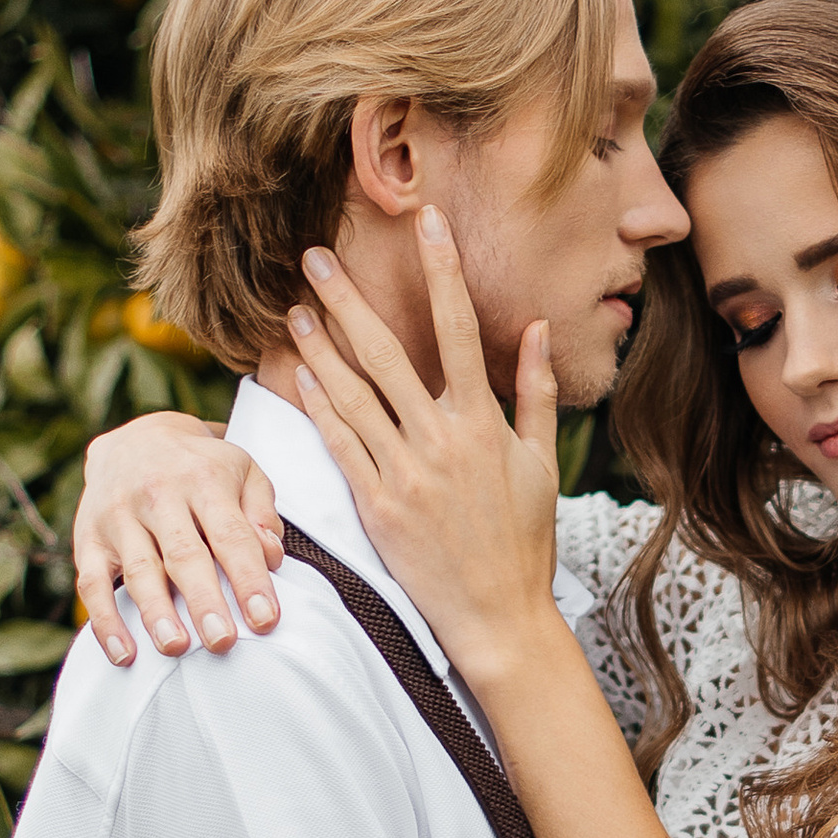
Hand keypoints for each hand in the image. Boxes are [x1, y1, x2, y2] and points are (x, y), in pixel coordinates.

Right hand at [75, 413, 281, 667]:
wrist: (134, 439)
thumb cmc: (202, 468)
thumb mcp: (243, 471)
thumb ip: (262, 512)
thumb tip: (272, 557)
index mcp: (204, 479)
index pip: (231, 534)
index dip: (249, 578)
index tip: (266, 620)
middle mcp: (158, 495)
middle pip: (184, 554)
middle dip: (203, 601)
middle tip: (222, 642)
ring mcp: (119, 516)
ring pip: (139, 570)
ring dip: (157, 613)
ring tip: (176, 647)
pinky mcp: (88, 538)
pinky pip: (93, 583)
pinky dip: (106, 622)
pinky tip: (125, 654)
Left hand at [285, 218, 560, 680]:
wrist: (498, 617)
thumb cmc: (525, 540)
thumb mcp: (543, 464)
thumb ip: (538, 392)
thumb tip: (536, 327)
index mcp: (484, 423)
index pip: (461, 329)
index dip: (443, 269)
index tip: (427, 221)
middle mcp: (440, 440)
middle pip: (387, 352)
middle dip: (349, 298)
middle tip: (316, 256)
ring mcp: (404, 473)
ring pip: (352, 394)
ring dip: (319, 347)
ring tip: (294, 308)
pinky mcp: (376, 505)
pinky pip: (340, 445)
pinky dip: (318, 406)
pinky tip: (299, 374)